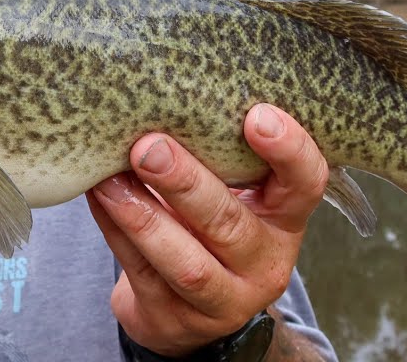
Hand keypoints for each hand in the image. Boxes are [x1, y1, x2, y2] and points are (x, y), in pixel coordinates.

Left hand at [86, 103, 328, 356]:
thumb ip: (219, 154)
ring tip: (109, 179)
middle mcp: (264, 262)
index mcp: (285, 218)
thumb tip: (167, 89)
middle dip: (187, 183)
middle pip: (231, 223)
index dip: (289, 151)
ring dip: (143, 216)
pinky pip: (142, 272)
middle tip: (149, 146)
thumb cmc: (210, 224)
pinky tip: (99, 197)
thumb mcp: (234, 193)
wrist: (187, 310)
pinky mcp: (175, 319)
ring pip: (185, 261)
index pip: (307, 184)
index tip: (257, 115)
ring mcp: (223, 298)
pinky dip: (116, 231)